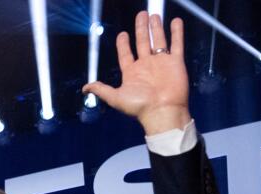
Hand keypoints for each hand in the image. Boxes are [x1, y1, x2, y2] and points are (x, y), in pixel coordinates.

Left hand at [83, 13, 189, 135]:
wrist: (162, 111)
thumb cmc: (139, 106)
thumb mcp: (115, 98)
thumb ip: (101, 89)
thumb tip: (84, 88)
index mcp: (132, 72)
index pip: (126, 54)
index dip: (123, 44)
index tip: (122, 34)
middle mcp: (146, 65)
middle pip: (143, 42)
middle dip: (141, 28)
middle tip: (142, 15)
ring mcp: (161, 62)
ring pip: (158, 40)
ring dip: (156, 28)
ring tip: (154, 15)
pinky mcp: (175, 62)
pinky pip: (176, 44)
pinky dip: (176, 33)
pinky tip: (175, 21)